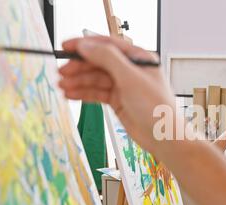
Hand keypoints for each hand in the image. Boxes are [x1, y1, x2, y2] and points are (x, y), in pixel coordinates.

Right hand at [58, 36, 176, 153]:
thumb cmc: (157, 108)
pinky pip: (97, 93)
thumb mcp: (131, 79)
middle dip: (79, 66)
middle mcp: (130, 70)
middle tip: (62, 72)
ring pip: (96, 79)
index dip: (86, 44)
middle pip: (99, 62)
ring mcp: (124, 85)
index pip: (108, 45)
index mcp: (139, 57)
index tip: (66, 46)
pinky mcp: (118, 101)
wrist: (164, 137)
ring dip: (78, 81)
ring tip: (62, 86)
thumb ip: (108, 59)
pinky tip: (70, 94)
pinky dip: (83, 93)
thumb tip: (86, 45)